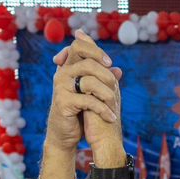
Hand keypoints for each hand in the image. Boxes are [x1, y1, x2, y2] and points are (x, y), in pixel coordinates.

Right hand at [47, 34, 120, 152]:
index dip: (95, 50)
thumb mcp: (92, 93)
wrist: (65, 132)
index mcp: (68, 67)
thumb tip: (119, 70)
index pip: (78, 45)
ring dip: (107, 94)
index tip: (109, 62)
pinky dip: (103, 110)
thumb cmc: (79, 110)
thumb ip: (102, 80)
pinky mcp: (63, 102)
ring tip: (115, 105)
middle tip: (116, 85)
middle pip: (87, 62)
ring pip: (89, 81)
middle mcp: (62, 73)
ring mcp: (61, 87)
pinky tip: (111, 117)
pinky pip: (88, 101)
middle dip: (106, 74)